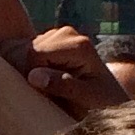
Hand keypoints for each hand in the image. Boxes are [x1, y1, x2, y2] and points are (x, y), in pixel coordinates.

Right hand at [8, 26, 129, 119]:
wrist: (110, 96)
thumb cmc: (102, 100)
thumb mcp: (87, 97)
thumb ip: (63, 85)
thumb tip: (33, 76)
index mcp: (78, 45)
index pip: (36, 54)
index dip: (32, 75)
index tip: (45, 94)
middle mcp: (67, 33)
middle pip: (29, 50)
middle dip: (31, 73)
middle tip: (48, 93)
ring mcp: (58, 35)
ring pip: (25, 50)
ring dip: (30, 71)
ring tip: (50, 87)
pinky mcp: (50, 41)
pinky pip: (27, 52)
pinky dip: (30, 68)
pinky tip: (46, 79)